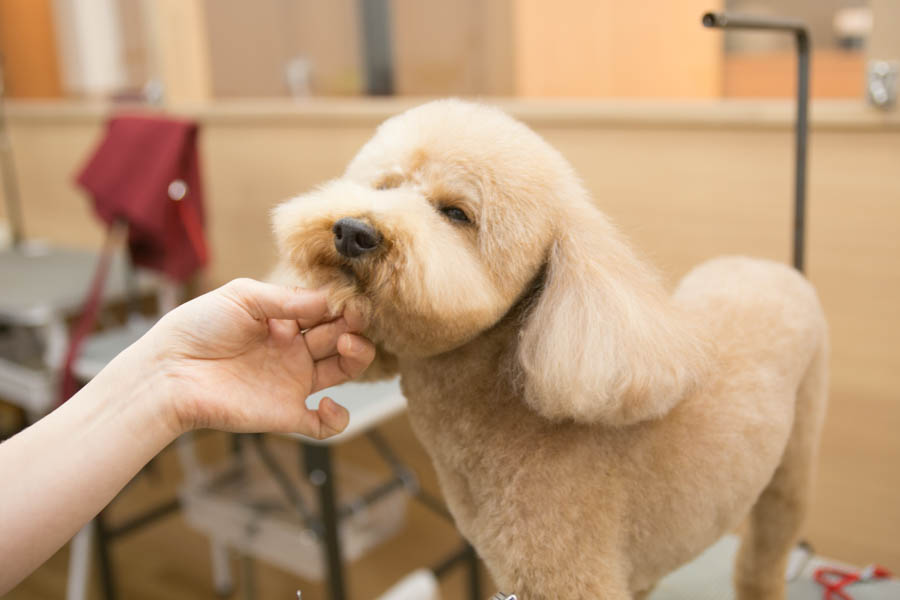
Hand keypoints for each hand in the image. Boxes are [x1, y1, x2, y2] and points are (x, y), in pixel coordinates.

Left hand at [140, 278, 374, 437]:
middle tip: (351, 320)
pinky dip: (337, 418)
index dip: (342, 305)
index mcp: (285, 320)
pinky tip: (327, 404)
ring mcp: (293, 382)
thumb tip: (328, 300)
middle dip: (353, 326)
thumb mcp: (243, 296)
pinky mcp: (286, 414)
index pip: (328, 310)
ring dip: (357, 357)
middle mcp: (294, 350)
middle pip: (342, 337)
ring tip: (347, 345)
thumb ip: (287, 299)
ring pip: (344, 371)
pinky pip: (324, 425)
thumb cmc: (198, 327)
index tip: (348, 299)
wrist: (168, 372)